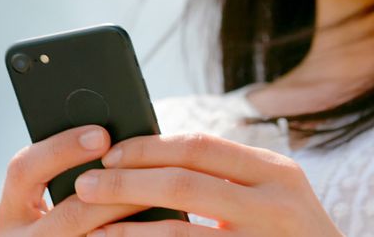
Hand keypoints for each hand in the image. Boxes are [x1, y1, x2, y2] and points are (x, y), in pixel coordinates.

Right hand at [0, 125, 147, 235]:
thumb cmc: (68, 215)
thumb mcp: (51, 193)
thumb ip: (68, 169)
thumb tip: (108, 135)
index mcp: (10, 211)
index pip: (24, 170)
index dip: (62, 149)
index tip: (101, 135)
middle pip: (68, 213)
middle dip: (111, 188)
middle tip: (143, 168)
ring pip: (95, 236)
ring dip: (127, 215)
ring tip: (158, 194)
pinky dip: (130, 234)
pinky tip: (156, 223)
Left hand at [73, 132, 343, 235]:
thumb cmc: (289, 235)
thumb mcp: (275, 195)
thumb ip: (230, 175)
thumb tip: (152, 159)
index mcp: (277, 171)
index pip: (201, 146)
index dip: (149, 147)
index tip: (111, 153)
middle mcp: (275, 204)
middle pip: (184, 183)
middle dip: (127, 182)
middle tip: (85, 184)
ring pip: (180, 231)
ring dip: (127, 228)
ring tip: (91, 227)